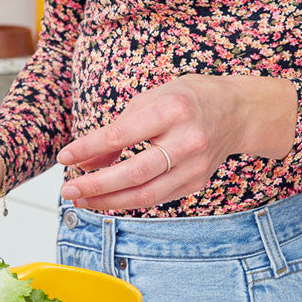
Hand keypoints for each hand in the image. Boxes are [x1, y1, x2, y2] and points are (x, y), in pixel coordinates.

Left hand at [55, 74, 297, 211]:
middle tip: (68, 190)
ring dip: (108, 202)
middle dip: (97, 185)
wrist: (236, 111)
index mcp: (172, 110)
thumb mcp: (148, 100)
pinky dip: (128, 201)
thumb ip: (116, 129)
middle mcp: (188, 141)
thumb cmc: (185, 100)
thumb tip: (83, 160)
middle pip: (136, 172)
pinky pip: (157, 198)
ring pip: (146, 194)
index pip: (121, 135)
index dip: (89, 148)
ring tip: (80, 200)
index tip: (64, 157)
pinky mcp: (198, 183)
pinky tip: (105, 200)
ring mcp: (197, 166)